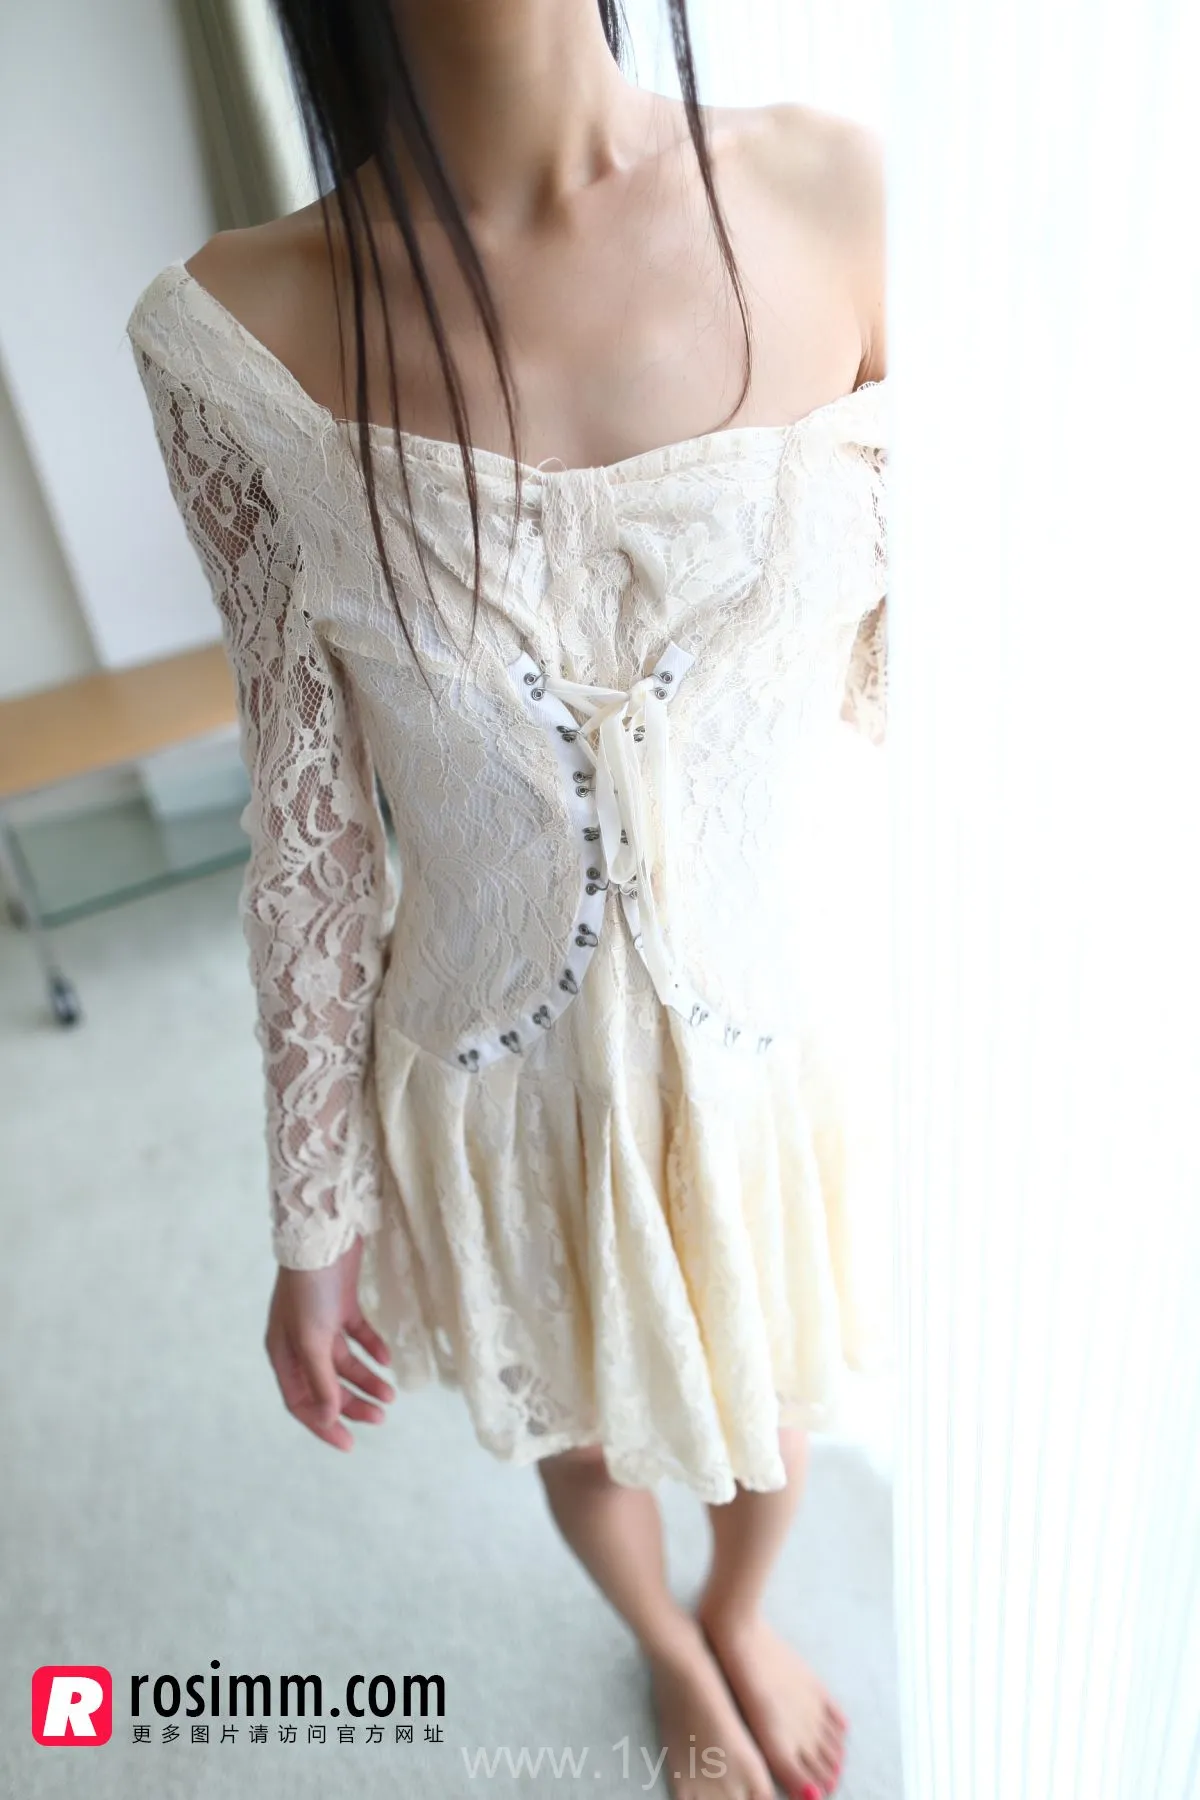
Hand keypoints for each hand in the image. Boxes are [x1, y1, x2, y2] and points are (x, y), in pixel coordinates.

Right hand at [265, 1234, 394, 1450]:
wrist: (323, 1233)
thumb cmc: (311, 1287)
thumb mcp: (312, 1338)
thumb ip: (321, 1379)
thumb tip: (328, 1417)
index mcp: (283, 1353)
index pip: (301, 1401)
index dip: (323, 1424)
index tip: (350, 1444)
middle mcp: (300, 1341)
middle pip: (327, 1385)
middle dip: (352, 1403)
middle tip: (382, 1417)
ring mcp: (322, 1322)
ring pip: (346, 1363)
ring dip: (367, 1380)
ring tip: (391, 1394)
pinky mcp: (342, 1304)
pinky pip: (358, 1336)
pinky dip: (372, 1348)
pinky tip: (387, 1359)